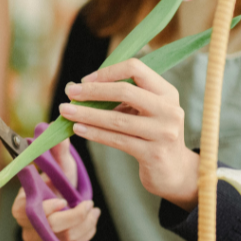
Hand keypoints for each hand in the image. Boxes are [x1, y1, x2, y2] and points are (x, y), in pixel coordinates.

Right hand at [12, 139, 100, 240]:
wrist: (63, 211)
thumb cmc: (58, 187)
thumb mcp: (60, 171)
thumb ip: (57, 153)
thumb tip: (55, 129)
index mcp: (22, 205)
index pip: (24, 211)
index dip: (45, 208)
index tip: (61, 201)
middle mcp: (29, 226)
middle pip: (49, 227)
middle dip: (73, 217)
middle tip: (87, 204)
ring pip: (66, 237)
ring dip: (85, 222)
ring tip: (92, 208)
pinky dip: (88, 230)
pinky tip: (91, 217)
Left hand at [59, 58, 198, 209]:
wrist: (174, 172)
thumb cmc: (152, 136)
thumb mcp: (145, 112)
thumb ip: (124, 99)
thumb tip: (81, 89)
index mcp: (167, 92)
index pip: (136, 68)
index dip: (108, 72)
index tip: (85, 80)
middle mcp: (169, 110)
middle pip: (125, 91)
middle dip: (93, 91)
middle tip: (70, 93)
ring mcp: (163, 132)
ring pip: (117, 119)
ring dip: (87, 113)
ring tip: (66, 111)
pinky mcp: (153, 154)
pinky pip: (117, 140)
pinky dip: (95, 133)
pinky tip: (78, 129)